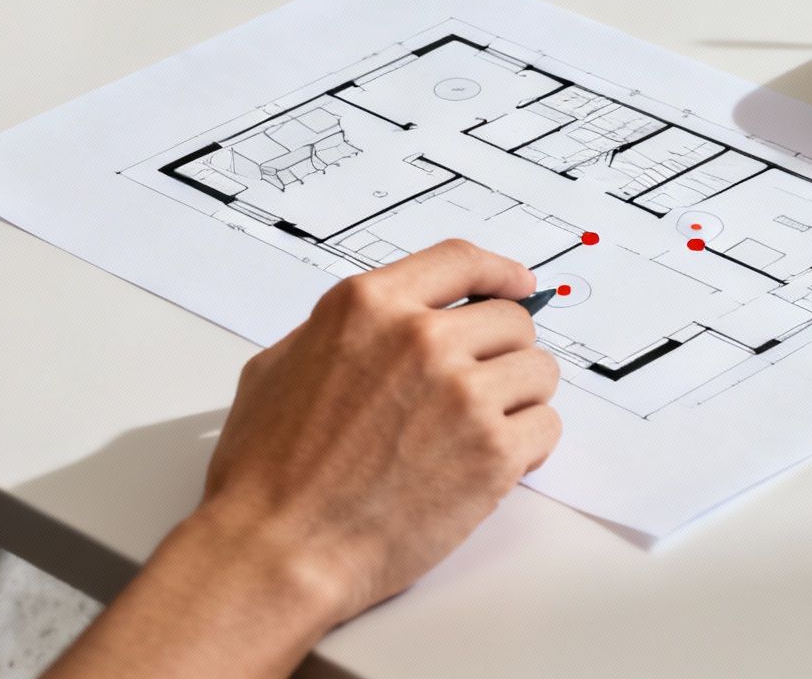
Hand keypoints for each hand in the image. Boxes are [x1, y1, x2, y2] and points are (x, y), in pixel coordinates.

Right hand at [43, 240, 562, 678]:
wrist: (277, 550)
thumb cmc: (266, 475)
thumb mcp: (279, 366)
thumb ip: (338, 332)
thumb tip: (381, 324)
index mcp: (368, 306)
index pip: (461, 261)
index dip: (500, 272)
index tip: (518, 284)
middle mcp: (421, 338)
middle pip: (511, 320)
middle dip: (502, 353)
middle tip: (482, 388)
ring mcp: (462, 393)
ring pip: (538, 371)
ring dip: (519, 400)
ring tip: (481, 431)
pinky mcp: (492, 451)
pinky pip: (546, 427)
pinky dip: (530, 447)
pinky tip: (494, 464)